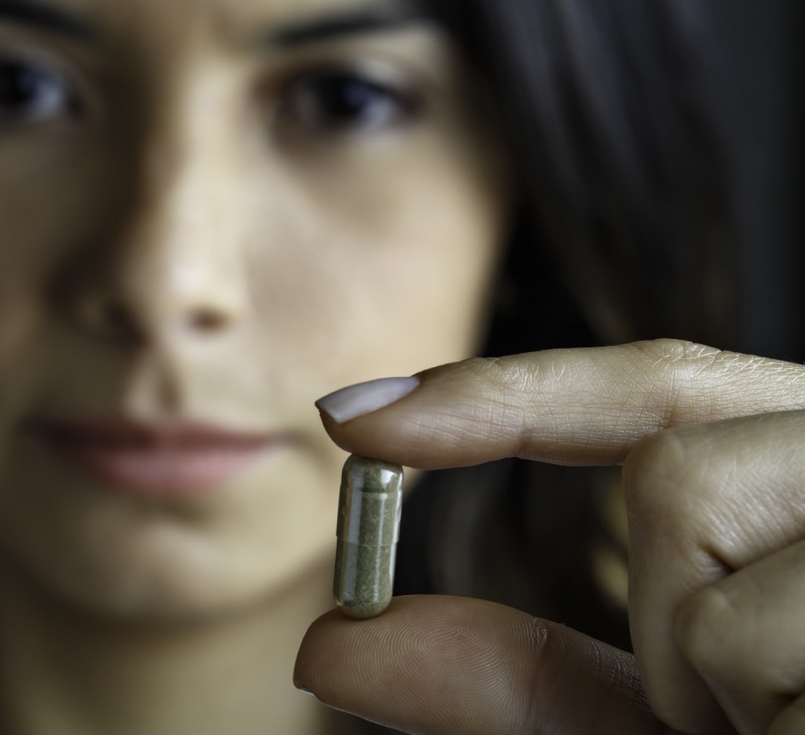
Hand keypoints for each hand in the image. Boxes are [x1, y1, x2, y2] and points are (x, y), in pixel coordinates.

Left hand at [296, 339, 804, 733]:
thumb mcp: (665, 731)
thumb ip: (513, 683)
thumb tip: (334, 639)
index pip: (659, 391)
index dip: (500, 394)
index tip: (355, 414)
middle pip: (669, 461)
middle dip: (666, 611)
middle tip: (748, 716)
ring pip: (691, 509)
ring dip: (706, 672)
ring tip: (794, 724)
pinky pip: (746, 623)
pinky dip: (753, 709)